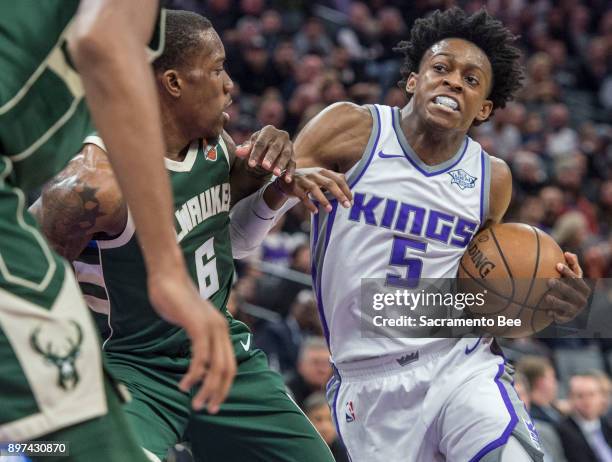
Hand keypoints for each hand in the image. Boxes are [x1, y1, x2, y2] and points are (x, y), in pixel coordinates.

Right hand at [147, 270, 235, 412]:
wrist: (167, 276)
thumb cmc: (175, 299)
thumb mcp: (191, 322)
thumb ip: (198, 339)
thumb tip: (198, 360)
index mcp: (222, 330)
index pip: (230, 366)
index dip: (224, 387)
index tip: (213, 402)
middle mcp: (221, 329)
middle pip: (227, 370)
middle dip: (218, 393)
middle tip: (208, 409)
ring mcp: (211, 327)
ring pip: (216, 367)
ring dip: (206, 389)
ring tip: (196, 403)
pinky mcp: (198, 326)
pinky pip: (201, 357)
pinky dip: (194, 374)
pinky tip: (184, 384)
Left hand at [235, 125, 295, 179]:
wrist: (270, 148)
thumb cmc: (258, 147)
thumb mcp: (250, 146)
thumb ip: (245, 149)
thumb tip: (238, 152)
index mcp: (268, 130)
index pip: (261, 142)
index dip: (255, 153)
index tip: (250, 164)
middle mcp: (281, 135)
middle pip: (275, 147)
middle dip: (270, 157)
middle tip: (265, 167)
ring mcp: (288, 145)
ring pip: (286, 155)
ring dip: (281, 164)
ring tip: (276, 174)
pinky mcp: (293, 155)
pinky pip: (293, 163)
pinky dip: (290, 172)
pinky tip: (287, 180)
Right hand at [275, 167, 352, 212]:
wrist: (286, 180)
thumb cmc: (307, 180)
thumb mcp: (320, 177)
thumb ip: (332, 178)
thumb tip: (347, 183)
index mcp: (322, 171)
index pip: (338, 179)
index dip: (346, 189)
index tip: (351, 200)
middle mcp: (314, 174)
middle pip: (329, 183)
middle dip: (339, 195)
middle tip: (347, 205)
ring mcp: (304, 180)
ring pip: (315, 189)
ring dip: (323, 200)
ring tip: (330, 210)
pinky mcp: (295, 187)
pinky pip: (303, 197)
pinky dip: (309, 204)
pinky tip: (315, 211)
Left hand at [543, 252, 590, 323]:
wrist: (565, 307)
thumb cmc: (568, 286)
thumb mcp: (572, 276)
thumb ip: (572, 264)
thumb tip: (567, 253)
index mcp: (583, 288)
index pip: (577, 279)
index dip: (568, 272)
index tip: (557, 265)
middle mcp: (581, 300)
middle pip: (572, 292)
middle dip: (561, 286)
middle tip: (549, 281)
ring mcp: (575, 310)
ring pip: (567, 307)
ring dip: (557, 302)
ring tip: (546, 297)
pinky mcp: (567, 319)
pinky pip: (561, 318)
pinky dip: (556, 316)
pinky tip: (548, 312)